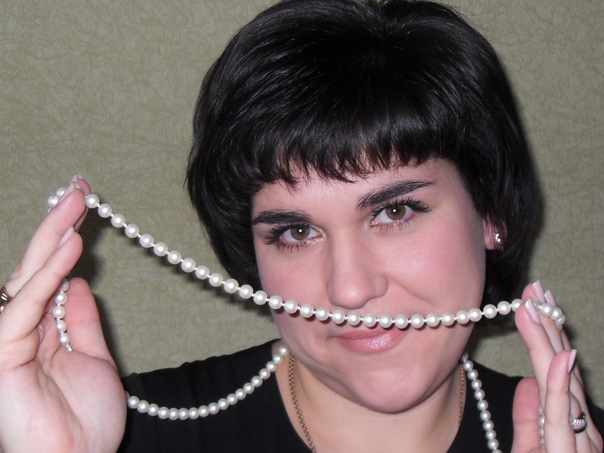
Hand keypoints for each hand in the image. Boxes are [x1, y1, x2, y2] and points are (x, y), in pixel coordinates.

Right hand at [0, 177, 125, 451]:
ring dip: (53, 237)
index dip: (65, 239)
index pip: (49, 275)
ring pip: (27, 278)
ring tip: (76, 204)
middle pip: (35, 267)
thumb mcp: (92, 360)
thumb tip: (79, 285)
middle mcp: (19, 330)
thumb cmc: (82, 424)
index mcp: (40, 332)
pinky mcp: (0, 352)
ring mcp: (6, 340)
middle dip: (57, 226)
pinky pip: (25, 306)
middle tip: (79, 190)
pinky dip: (48, 276)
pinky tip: (70, 247)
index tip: (85, 208)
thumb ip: (81, 323)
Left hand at [512, 281, 602, 451]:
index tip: (534, 301)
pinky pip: (564, 420)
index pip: (555, 373)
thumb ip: (531, 420)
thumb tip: (527, 381)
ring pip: (562, 386)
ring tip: (536, 306)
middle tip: (535, 288)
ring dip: (548, 342)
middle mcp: (582, 432)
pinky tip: (561, 356)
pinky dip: (561, 386)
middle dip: (548, 326)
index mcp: (570, 427)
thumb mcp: (533, 451)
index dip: (545, 335)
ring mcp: (581, 445)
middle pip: (561, 370)